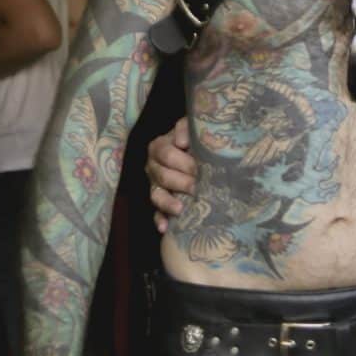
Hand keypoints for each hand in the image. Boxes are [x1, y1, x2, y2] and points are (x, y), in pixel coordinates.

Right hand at [147, 116, 196, 233]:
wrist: (202, 152)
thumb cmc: (196, 139)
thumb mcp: (193, 127)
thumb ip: (186, 128)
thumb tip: (182, 142)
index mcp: (159, 146)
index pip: (165, 154)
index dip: (182, 161)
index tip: (198, 169)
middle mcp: (153, 166)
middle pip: (162, 175)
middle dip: (180, 182)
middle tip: (197, 188)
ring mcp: (155, 185)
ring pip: (156, 195)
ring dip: (168, 203)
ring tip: (181, 209)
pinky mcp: (160, 202)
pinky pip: (156, 213)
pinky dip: (160, 220)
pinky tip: (165, 228)